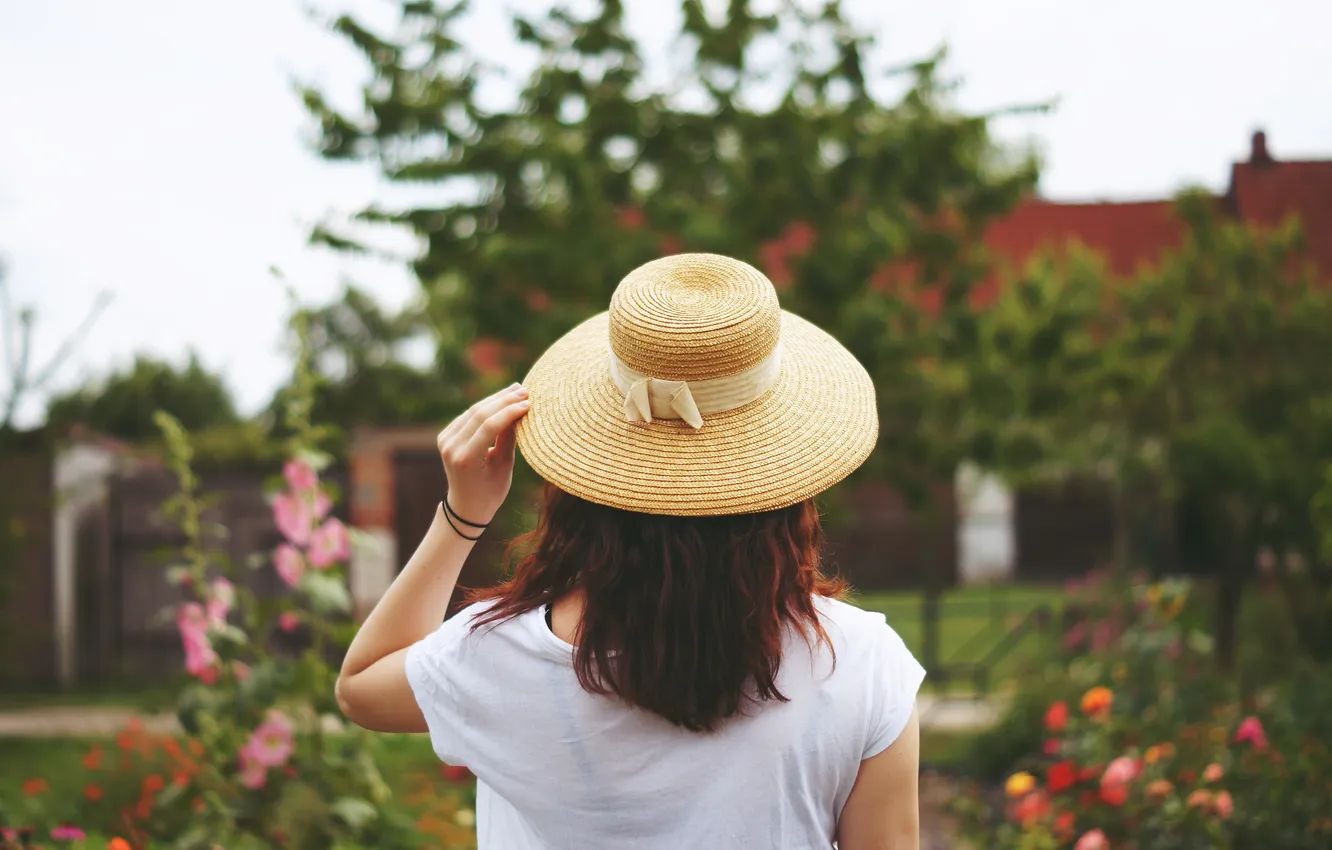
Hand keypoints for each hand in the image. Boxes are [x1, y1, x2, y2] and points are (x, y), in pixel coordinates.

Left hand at [436, 383, 530, 525]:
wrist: (465, 506)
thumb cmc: (491, 492)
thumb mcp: (504, 467)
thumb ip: (509, 439)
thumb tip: (519, 412)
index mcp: (466, 459)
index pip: (488, 426)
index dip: (509, 411)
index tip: (528, 403)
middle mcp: (452, 448)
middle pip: (479, 414)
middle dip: (504, 400)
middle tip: (525, 390)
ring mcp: (445, 441)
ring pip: (473, 411)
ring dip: (496, 399)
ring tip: (517, 390)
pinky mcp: (445, 436)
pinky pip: (467, 416)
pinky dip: (486, 406)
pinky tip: (502, 399)